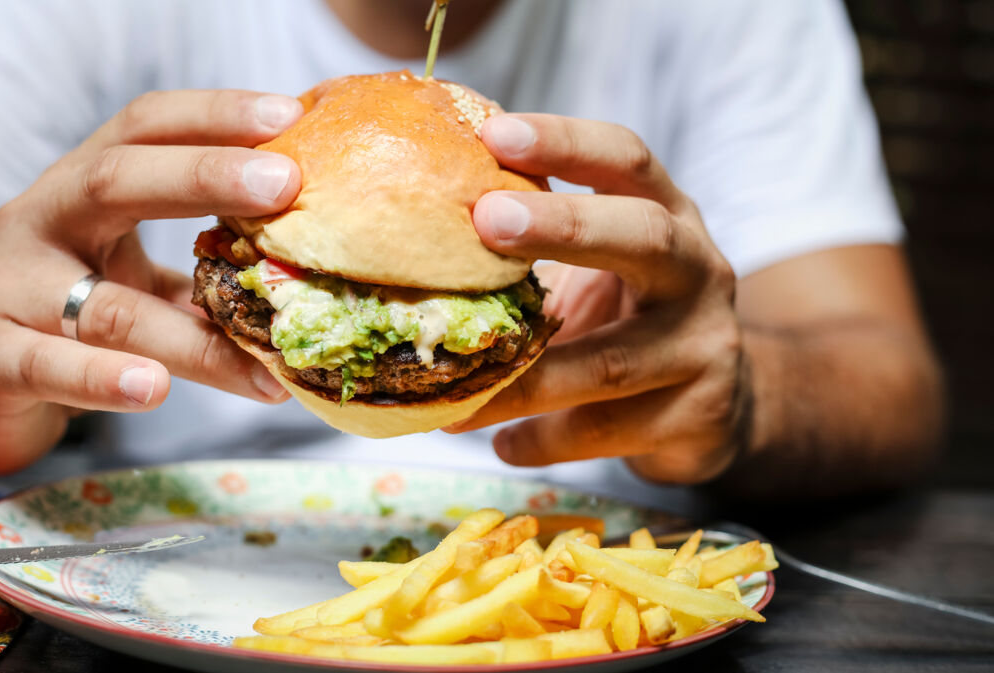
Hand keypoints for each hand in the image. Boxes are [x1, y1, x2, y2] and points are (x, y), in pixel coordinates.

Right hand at [0, 90, 302, 471]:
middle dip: (205, 175)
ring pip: (107, 305)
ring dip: (194, 336)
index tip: (289, 116)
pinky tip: (152, 390)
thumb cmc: (63, 317)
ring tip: (263, 353)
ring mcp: (8, 289)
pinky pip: (47, 367)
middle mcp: (39, 222)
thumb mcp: (131, 277)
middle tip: (286, 183)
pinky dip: (102, 380)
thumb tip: (310, 270)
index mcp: (81, 189)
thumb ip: (200, 270)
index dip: (214, 115)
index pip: (145, 128)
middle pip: (118, 181)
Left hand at [451, 114, 747, 484]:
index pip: (625, 159)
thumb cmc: (625, 320)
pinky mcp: (698, 418)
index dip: (566, 142)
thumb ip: (530, 249)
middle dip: (565, 227)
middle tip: (486, 219)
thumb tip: (403, 233)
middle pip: (645, 237)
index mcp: (666, 215)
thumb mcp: (594, 270)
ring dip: (524, 377)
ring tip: (450, 391)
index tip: (495, 134)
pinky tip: (501, 444)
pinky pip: (607, 432)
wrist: (718, 406)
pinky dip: (545, 440)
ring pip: (610, 363)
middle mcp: (698, 271)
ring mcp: (704, 347)